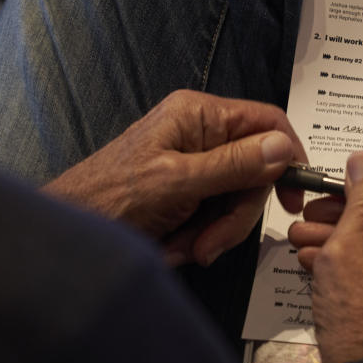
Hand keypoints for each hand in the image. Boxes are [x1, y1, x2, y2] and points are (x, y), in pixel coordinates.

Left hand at [42, 90, 306, 265]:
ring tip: (185, 248)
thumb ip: (233, 165)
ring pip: (236, 200)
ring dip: (216, 232)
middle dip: (236, 214)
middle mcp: (200, 133)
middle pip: (255, 171)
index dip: (287, 159)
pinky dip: (200, 237)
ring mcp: (193, 163)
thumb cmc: (109, 198)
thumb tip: (283, 148)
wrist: (71, 232)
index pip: (268, 123)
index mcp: (199, 114)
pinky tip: (174, 246)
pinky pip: (214, 215)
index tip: (292, 200)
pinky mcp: (185, 191)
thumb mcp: (178, 182)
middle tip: (210, 243)